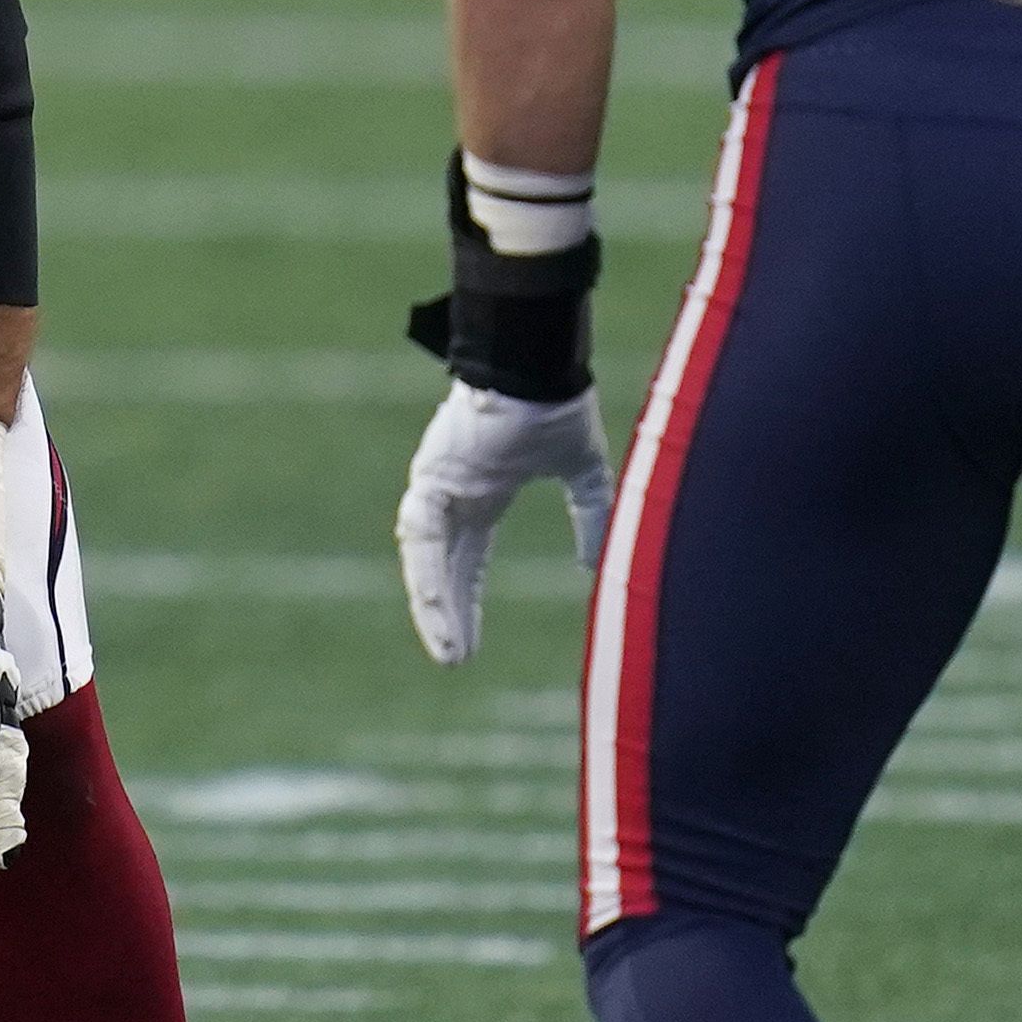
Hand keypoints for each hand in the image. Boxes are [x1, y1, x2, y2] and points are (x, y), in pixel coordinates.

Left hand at [396, 383, 613, 665]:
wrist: (540, 361)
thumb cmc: (557, 401)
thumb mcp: (582, 469)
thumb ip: (590, 514)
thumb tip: (597, 563)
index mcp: (482, 490)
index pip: (468, 558)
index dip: (469, 598)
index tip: (471, 641)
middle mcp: (453, 492)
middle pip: (444, 568)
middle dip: (449, 614)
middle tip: (454, 660)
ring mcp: (436, 483)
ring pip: (427, 560)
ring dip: (434, 606)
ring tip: (447, 651)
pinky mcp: (432, 477)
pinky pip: (424, 537)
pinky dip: (429, 575)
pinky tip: (435, 612)